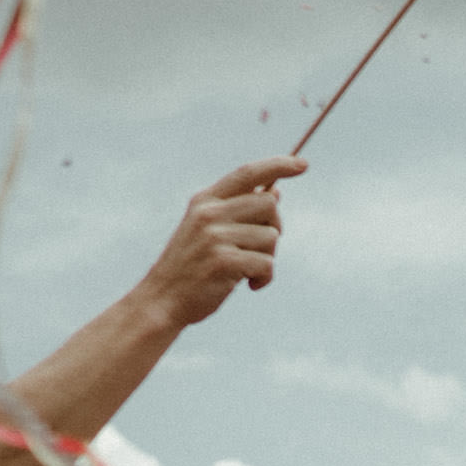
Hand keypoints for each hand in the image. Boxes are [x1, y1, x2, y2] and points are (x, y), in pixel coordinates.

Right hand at [134, 158, 302, 326]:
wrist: (162, 300)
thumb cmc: (192, 267)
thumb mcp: (208, 230)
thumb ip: (237, 211)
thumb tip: (275, 193)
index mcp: (205, 200)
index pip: (247, 173)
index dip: (278, 165)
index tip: (303, 165)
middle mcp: (209, 213)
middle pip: (268, 204)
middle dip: (275, 227)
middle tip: (262, 249)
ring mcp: (215, 236)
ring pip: (271, 236)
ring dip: (268, 259)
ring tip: (248, 272)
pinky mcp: (223, 261)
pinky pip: (267, 264)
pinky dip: (265, 278)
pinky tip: (250, 285)